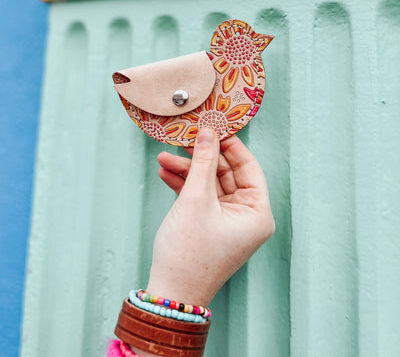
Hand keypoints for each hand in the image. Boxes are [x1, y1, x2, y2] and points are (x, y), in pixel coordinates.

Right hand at [146, 128, 274, 306]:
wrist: (170, 294)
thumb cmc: (188, 253)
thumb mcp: (196, 199)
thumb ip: (203, 162)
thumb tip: (208, 132)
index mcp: (257, 213)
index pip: (248, 166)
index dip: (229, 145)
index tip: (212, 127)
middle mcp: (247, 216)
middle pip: (226, 173)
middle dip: (201, 157)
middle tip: (184, 139)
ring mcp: (228, 221)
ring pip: (210, 184)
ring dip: (188, 170)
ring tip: (164, 157)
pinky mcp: (210, 225)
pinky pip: (201, 197)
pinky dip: (184, 185)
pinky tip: (165, 172)